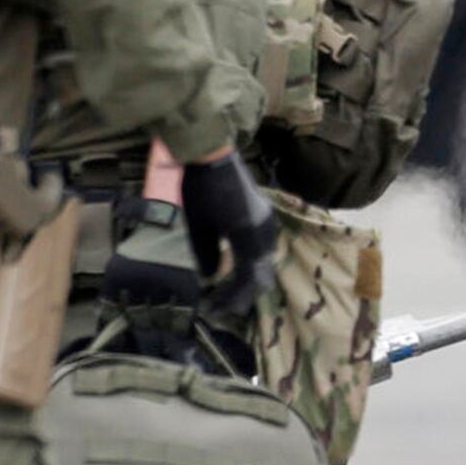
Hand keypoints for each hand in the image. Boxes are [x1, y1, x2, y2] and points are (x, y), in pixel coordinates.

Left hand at [179, 148, 279, 319]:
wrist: (211, 153)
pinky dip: (248, 264)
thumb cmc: (201, 189)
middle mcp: (265, 229)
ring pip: (263, 261)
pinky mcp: (262, 215)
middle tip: (220, 307)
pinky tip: (232, 269)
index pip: (249, 277)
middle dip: (242, 293)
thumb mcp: (198, 226)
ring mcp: (267, 221)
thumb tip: (211, 279)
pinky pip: (261, 248)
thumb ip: (207, 255)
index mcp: (250, 234)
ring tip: (225, 292)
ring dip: (246, 279)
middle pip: (261, 272)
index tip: (216, 311)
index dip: (234, 298)